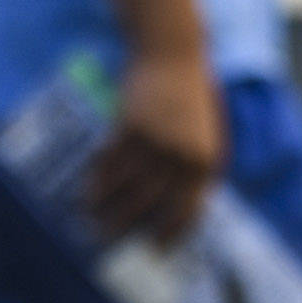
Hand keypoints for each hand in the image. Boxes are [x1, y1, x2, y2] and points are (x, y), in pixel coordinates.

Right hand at [82, 47, 226, 247]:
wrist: (173, 53)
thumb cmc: (195, 93)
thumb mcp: (211, 131)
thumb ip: (200, 165)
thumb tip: (188, 202)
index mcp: (206, 160)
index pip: (188, 209)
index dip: (171, 232)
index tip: (156, 249)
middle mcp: (181, 155)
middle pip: (152, 202)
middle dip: (129, 224)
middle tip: (112, 240)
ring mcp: (154, 140)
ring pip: (127, 184)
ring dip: (107, 205)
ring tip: (93, 219)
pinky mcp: (129, 125)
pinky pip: (111, 160)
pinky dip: (99, 177)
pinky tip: (89, 189)